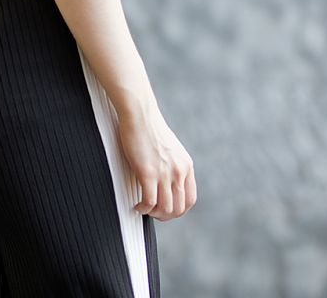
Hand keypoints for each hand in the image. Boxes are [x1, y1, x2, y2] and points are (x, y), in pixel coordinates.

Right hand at [116, 99, 196, 220]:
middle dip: (165, 215)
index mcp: (186, 165)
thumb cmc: (149, 126)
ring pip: (165, 209)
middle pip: (179, 208)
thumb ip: (172, 164)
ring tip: (143, 208)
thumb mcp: (170, 148)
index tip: (165, 208)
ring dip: (153, 213)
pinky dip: (143, 208)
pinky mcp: (148, 172)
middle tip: (152, 212)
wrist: (139, 112)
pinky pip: (149, 202)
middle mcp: (179, 171)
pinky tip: (137, 205)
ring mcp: (165, 172)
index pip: (190, 200)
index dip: (177, 210)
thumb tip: (166, 180)